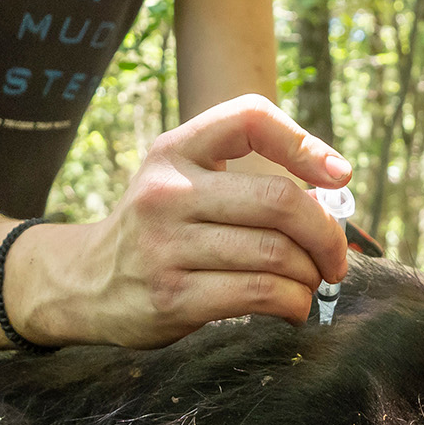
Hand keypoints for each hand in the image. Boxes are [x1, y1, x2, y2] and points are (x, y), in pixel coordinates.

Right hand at [20, 95, 351, 347]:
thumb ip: (244, 172)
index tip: (339, 176)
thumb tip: (334, 185)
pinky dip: (293, 303)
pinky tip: (292, 306)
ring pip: (276, 255)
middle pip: (280, 201)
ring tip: (311, 282)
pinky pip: (259, 295)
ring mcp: (166, 246)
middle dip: (326, 233)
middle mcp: (168, 191)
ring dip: (311, 275)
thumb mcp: (183, 177)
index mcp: (176, 150)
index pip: (250, 117)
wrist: (84, 280)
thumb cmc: (160, 226)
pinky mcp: (173, 297)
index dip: (305, 143)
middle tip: (337, 256)